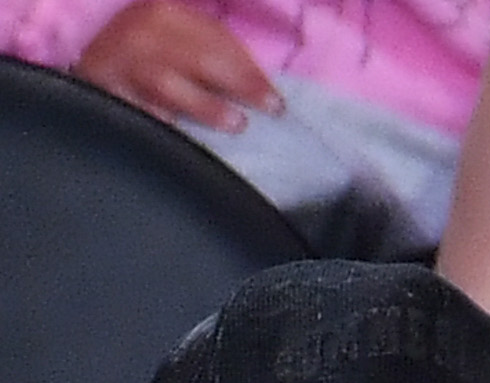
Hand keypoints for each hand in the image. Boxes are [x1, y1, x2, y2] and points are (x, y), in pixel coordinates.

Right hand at [74, 2, 279, 131]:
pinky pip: (139, 113)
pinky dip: (165, 126)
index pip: (215, 42)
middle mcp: (140, 34)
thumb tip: (265, 89)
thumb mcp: (181, 38)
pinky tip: (188, 138)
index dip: (250, 73)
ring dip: (204, 106)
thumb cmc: (149, 53)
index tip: (278, 104)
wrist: (88, 57)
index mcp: (164, 14)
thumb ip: (220, 54)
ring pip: (166, 85)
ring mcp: (118, 63)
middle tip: (268, 111)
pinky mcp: (104, 93)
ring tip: (235, 124)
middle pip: (197, 60)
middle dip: (238, 85)